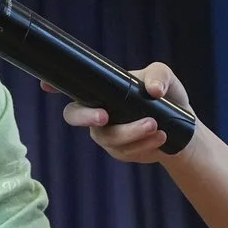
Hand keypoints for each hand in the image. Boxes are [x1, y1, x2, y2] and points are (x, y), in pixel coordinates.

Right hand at [58, 63, 190, 161]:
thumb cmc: (166, 96)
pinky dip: (143, 143)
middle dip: (85, 117)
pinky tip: (160, 136)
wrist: (182, 127)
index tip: (45, 85)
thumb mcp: (165, 77)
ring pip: (106, 136)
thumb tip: (153, 90)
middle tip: (104, 116)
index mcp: (101, 89)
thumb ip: (159, 76)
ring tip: (154, 125)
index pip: (72, 85)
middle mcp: (95, 111)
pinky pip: (124, 151)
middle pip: (73, 115)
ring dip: (130, 132)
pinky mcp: (120, 151)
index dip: (54, 85)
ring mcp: (106, 133)